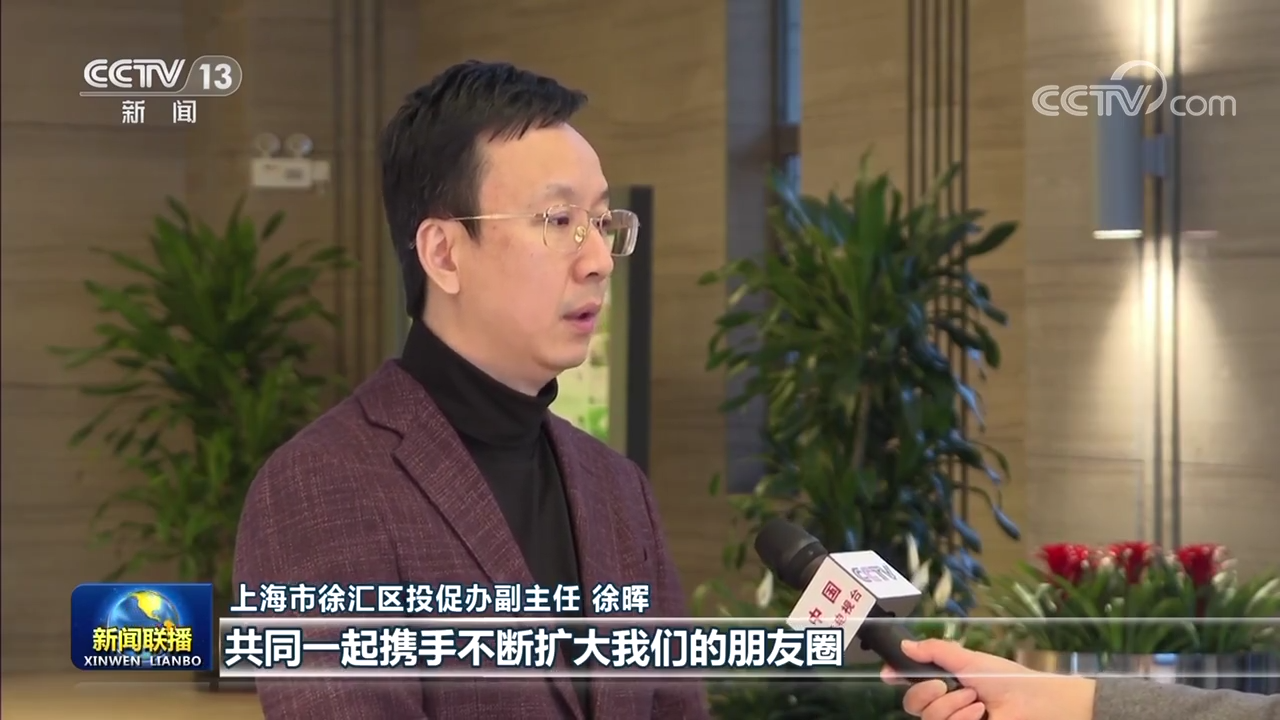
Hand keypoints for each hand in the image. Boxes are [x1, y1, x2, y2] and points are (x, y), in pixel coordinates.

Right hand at [880, 639, 1096, 719]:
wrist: (1035, 704)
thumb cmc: (1008, 680)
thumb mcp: (970, 660)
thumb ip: (936, 651)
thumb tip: (905, 645)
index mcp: (945, 682)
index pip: (911, 682)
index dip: (897, 676)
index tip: (888, 672)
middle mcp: (945, 704)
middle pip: (912, 704)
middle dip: (928, 692)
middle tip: (948, 685)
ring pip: (927, 718)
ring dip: (951, 707)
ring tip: (976, 701)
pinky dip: (960, 719)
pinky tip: (980, 714)